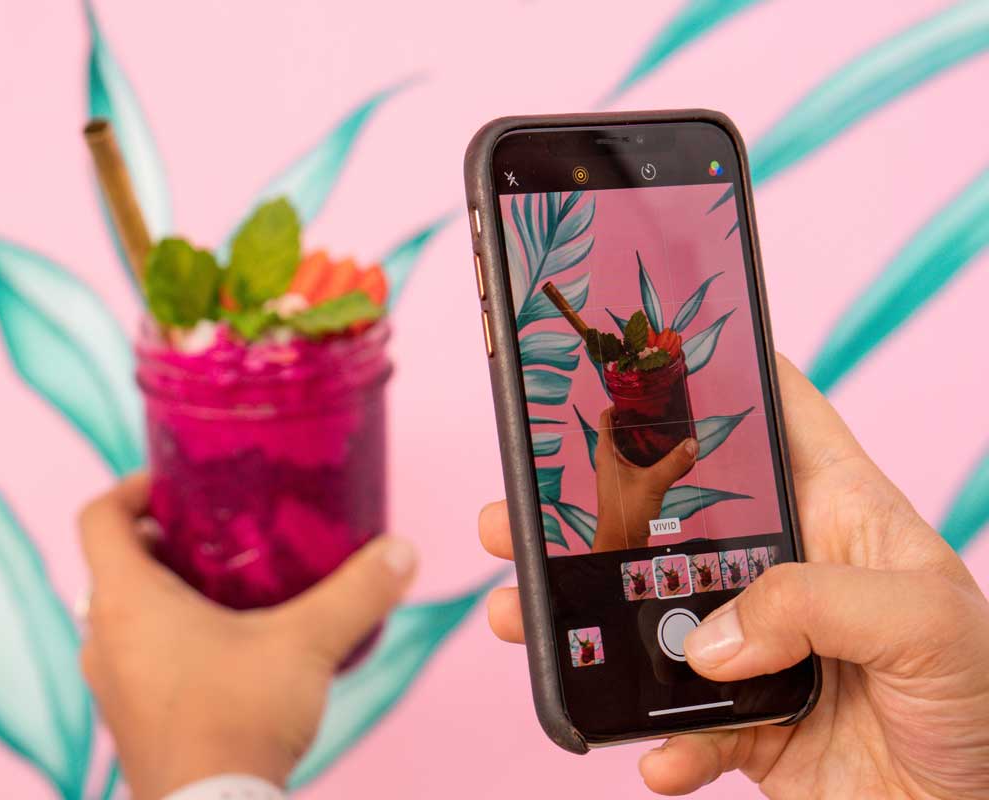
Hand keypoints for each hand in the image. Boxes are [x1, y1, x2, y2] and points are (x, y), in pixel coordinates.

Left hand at [78, 474, 416, 799]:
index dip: (130, 487)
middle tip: (216, 537)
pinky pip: (134, 658)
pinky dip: (165, 640)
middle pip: (113, 564)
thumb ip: (356, 592)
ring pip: (122, 615)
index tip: (174, 485)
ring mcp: (109, 684)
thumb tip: (401, 552)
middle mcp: (101, 637)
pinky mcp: (127, 721)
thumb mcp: (307, 644)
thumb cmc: (239, 719)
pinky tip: (223, 653)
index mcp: (125, 600)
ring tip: (225, 592)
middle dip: (161, 542)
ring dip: (162, 594)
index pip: (98, 517)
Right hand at [479, 355, 988, 797]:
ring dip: (583, 620)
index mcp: (839, 513)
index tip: (638, 362)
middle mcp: (786, 568)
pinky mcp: (741, 719)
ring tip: (521, 614)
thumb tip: (711, 640)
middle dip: (592, 511)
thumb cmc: (985, 700)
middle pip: (671, 519)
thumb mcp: (928, 623)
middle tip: (523, 510)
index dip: (716, 377)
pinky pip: (677, 722)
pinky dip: (655, 739)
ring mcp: (755, 643)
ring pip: (648, 616)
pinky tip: (657, 752)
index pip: (774, 417)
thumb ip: (818, 605)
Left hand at [593, 406, 697, 551]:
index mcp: (606, 453)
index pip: (605, 419)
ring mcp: (618, 473)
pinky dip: (651, 456)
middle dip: (638, 420)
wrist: (621, 542)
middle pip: (621, 431)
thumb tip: (692, 444)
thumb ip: (674, 462)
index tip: (638, 397)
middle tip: (659, 411)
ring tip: (667, 428)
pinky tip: (669, 455)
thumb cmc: (627, 512)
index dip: (619, 405)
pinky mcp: (628, 485)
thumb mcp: (653, 483)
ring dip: (646, 439)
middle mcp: (609, 460)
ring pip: (631, 447)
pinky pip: (639, 463)